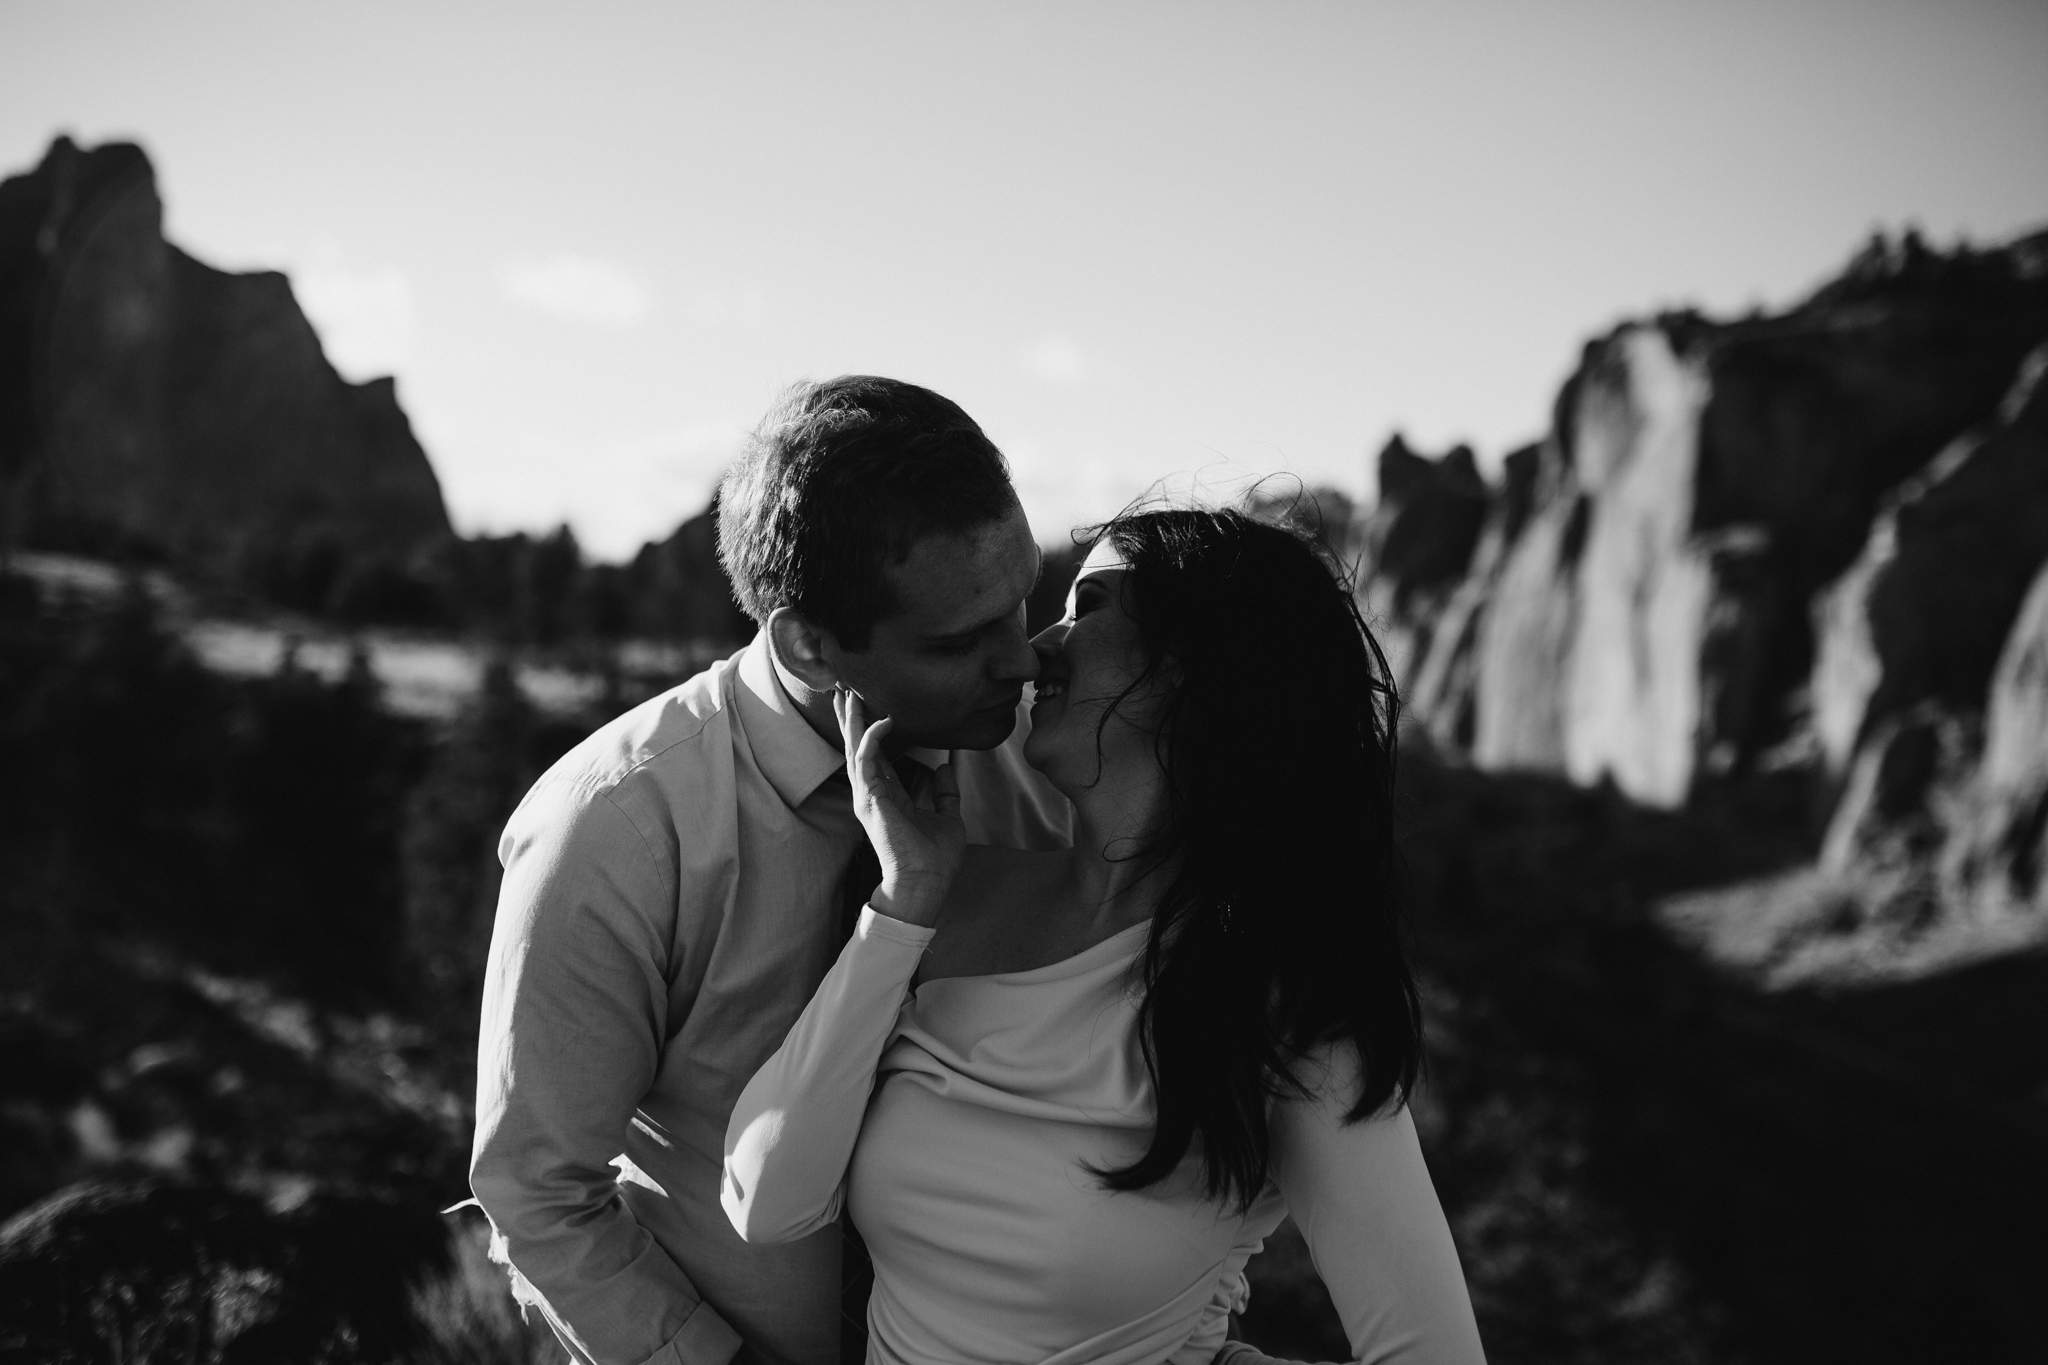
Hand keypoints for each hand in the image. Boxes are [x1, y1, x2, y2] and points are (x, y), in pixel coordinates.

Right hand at [835, 689, 964, 927]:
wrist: (926, 883)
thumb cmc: (935, 859)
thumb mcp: (947, 818)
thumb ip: (945, 793)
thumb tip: (947, 768)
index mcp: (889, 796)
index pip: (875, 756)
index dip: (871, 731)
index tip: (868, 707)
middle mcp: (873, 793)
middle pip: (857, 748)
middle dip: (850, 719)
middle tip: (844, 690)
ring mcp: (868, 796)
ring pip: (854, 749)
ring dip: (851, 721)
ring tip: (846, 694)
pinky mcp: (870, 798)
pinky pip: (865, 760)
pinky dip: (872, 738)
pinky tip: (881, 720)